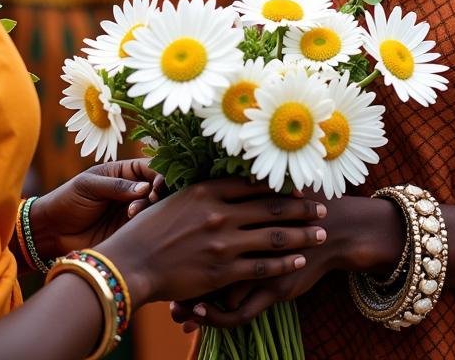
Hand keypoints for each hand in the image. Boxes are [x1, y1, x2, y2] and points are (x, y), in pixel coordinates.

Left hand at [31, 159, 164, 257]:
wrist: (52, 231)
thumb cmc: (67, 200)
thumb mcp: (89, 186)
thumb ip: (117, 186)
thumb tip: (146, 187)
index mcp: (122, 172)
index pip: (148, 167)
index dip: (158, 173)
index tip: (157, 184)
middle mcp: (130, 190)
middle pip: (156, 187)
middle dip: (158, 191)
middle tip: (151, 198)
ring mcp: (130, 211)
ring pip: (153, 207)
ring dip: (150, 208)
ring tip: (132, 212)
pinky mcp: (127, 231)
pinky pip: (144, 226)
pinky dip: (145, 223)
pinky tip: (133, 222)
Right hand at [97, 178, 328, 309]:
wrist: (131, 264)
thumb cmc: (147, 230)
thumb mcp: (173, 199)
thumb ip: (201, 194)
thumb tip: (222, 184)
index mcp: (206, 190)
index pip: (252, 183)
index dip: (279, 186)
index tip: (297, 187)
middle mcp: (219, 212)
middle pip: (271, 207)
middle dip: (301, 208)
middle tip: (322, 207)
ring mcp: (223, 242)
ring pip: (273, 236)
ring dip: (302, 234)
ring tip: (320, 233)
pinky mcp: (223, 271)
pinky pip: (262, 266)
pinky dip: (284, 263)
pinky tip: (300, 261)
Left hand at [170, 193, 402, 330]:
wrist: (335, 227)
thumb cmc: (294, 204)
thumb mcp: (259, 190)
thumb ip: (232, 192)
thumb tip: (200, 186)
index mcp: (233, 211)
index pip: (192, 232)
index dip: (169, 243)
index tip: (150, 253)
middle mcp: (242, 240)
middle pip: (198, 263)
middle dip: (174, 278)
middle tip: (154, 284)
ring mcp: (257, 268)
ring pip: (214, 293)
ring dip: (191, 303)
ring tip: (173, 310)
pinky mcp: (273, 289)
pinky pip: (238, 311)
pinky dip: (216, 315)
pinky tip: (200, 314)